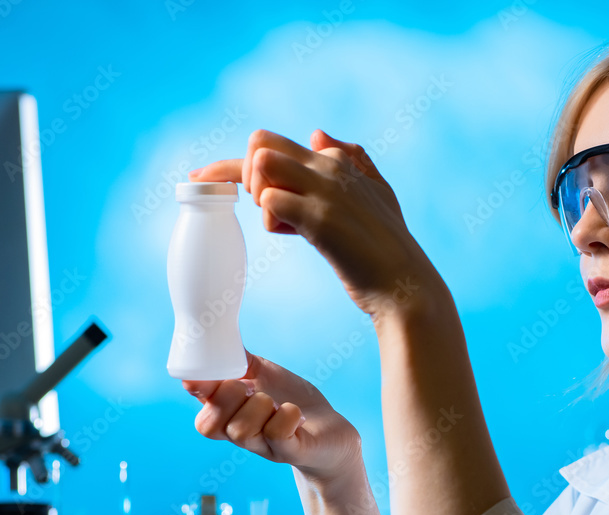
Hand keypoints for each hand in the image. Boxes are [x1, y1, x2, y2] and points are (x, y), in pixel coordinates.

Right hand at [183, 350, 361, 486]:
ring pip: (241, 431)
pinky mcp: (292, 451)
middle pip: (208, 425)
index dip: (197, 390)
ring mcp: (265, 447)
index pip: (200, 413)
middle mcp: (241, 436)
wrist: (331, 432)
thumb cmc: (293, 401)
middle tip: (250, 387)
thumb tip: (217, 338)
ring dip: (259, 406)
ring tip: (276, 402)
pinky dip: (286, 416)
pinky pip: (277, 435)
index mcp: (230, 417)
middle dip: (226, 396)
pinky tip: (295, 412)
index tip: (210, 374)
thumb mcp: (265, 375)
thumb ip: (239, 361)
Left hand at [189, 128, 442, 320]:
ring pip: (262, 165)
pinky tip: (296, 236)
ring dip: (259, 196)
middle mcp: (331, 166)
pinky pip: (270, 203)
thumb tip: (317, 133)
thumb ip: (355, 161)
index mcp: (339, 160)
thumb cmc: (388, 248)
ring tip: (284, 223)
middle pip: (260, 143)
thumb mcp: (378, 194)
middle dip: (245, 175)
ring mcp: (326, 190)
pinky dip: (272, 222)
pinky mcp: (321, 218)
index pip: (274, 143)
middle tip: (266, 211)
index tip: (203, 179)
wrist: (406, 286)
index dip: (236, 166)